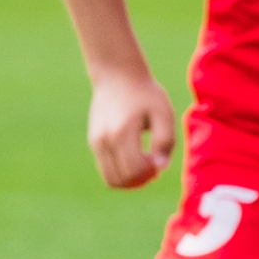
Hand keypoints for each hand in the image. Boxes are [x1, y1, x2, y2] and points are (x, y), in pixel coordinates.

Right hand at [86, 72, 178, 188]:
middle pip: (123, 179)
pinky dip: (121, 174)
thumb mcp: (164, 114)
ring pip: (111, 180)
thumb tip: (159, 167)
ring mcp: (96, 142)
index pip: (135, 170)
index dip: (151, 173)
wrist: (117, 76)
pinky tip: (134, 160)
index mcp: (122, 132)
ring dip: (131, 181)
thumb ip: (165, 141)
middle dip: (143, 180)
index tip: (159, 160)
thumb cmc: (146, 95)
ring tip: (145, 166)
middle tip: (154, 166)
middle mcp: (105, 140)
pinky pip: (106, 171)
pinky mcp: (94, 142)